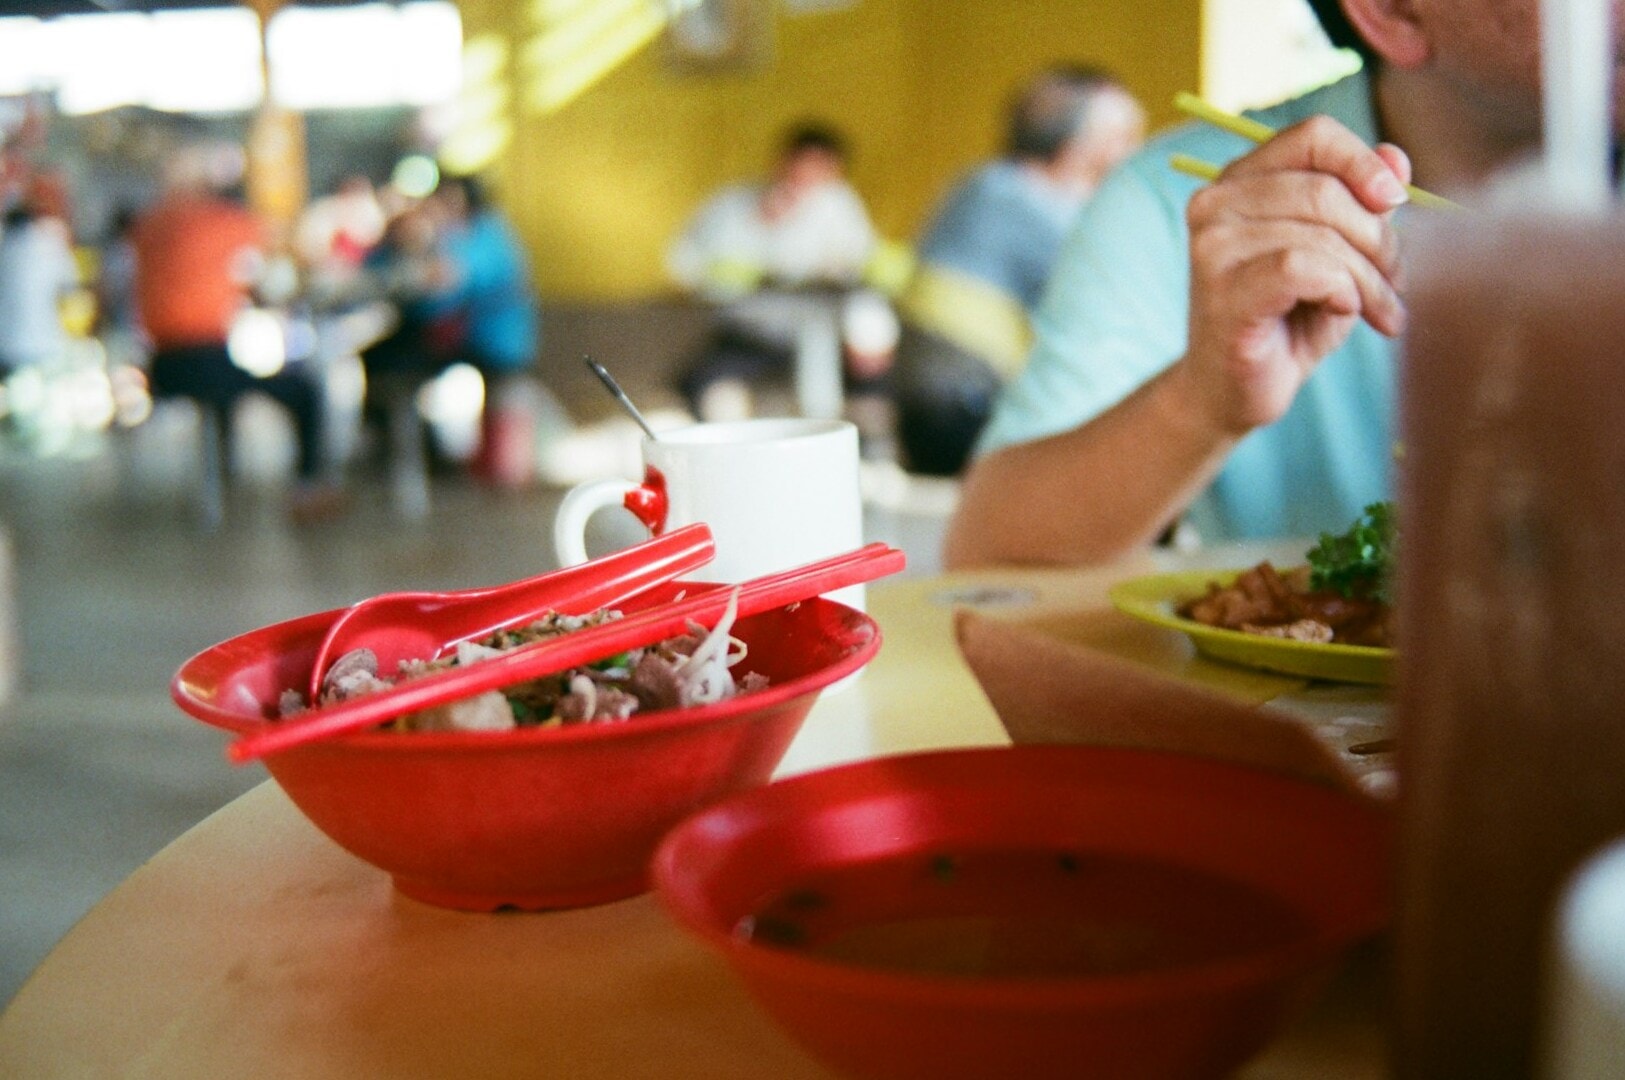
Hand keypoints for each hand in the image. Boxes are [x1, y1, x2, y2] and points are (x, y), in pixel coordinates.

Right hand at [1179, 115, 1410, 435]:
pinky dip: (1339, 289)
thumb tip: (1398, 159)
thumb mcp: (1336, 256)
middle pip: (1326, 190)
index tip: (1397, 203)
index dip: (1364, 162)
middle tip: (1396, 284)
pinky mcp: (1224, 291)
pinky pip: (1302, 268)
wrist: (1230, 393)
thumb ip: (1361, 206)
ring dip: (1368, 278)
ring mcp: (1212, 248)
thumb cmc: (1285, 322)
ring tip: (1380, 312)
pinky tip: (1341, 311)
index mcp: (1240, 181)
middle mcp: (1215, 204)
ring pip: (1321, 235)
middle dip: (1378, 240)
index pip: (1312, 136)